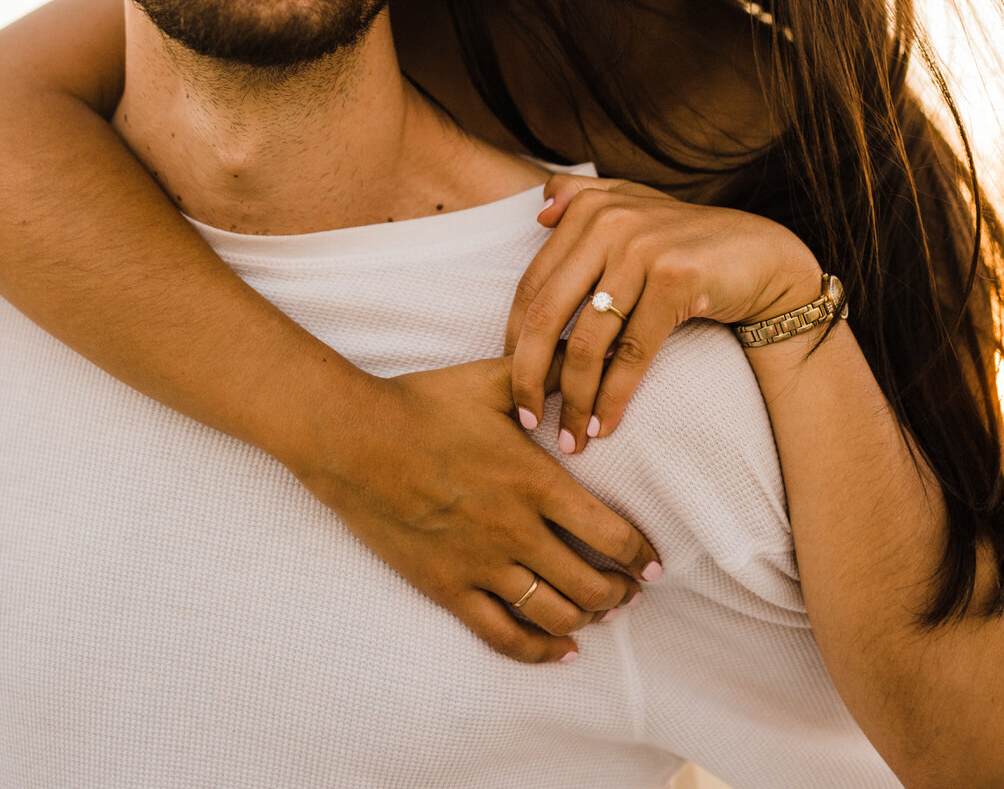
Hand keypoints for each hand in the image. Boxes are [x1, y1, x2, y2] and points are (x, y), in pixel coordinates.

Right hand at [297, 355, 657, 663]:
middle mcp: (516, 530)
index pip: (610, 533)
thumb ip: (543, 375)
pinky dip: (540, 650)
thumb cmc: (422, 403)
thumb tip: (583, 359)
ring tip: (602, 614)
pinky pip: (503, 635)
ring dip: (588, 619)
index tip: (655, 565)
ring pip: (553, 613)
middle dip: (621, 592)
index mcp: (535, 481)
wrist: (354, 439)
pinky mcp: (447, 588)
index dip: (641, 556)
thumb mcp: (490, 379)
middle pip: (590, 583)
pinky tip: (562, 651)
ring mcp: (481, 564)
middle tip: (632, 592)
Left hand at [506, 175, 823, 453]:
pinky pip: (631, 354)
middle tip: (526, 419)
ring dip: (573, 400)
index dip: (514, 339)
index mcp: (590, 209)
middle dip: (527, 375)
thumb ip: (583, 200)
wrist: (761, 256)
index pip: (531, 284)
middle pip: (546, 314)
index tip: (511, 381)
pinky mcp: (677, 280)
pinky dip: (614, 397)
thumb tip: (537, 214)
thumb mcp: (635, 206)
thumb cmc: (688, 242)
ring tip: (569, 437)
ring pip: (588, 342)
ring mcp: (643, 250)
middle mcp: (610, 223)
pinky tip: (605, 426)